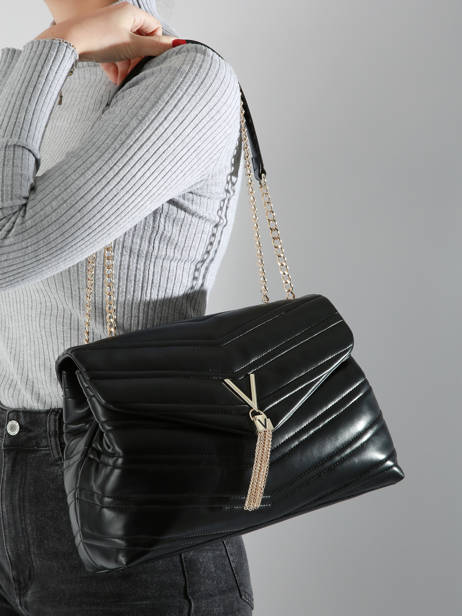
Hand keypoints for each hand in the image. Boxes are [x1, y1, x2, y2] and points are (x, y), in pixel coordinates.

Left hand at [34, 1, 179, 84]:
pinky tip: (114, 78)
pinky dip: (115, 66)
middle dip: (138, 61)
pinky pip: (113, 53)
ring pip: (126, 49)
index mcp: (131, 12)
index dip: (154, 47)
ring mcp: (108, 27)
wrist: (67, 42)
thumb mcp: (132, 45)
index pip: (154, 29)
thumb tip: (180, 44)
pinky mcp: (98, 38)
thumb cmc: (97, 39)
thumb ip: (157, 47)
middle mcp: (120, 16)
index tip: (149, 61)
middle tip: (134, 74)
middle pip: (140, 41)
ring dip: (126, 67)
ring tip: (121, 80)